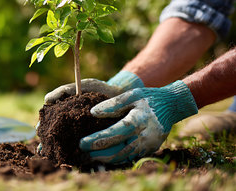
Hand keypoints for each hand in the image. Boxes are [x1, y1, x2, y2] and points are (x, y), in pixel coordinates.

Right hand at [38, 71, 143, 154]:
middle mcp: (71, 126)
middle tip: (42, 148)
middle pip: (55, 137)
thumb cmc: (99, 89)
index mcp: (65, 113)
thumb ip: (64, 91)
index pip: (49, 122)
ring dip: (59, 151)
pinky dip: (77, 156)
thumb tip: (46, 100)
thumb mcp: (82, 86)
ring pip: (67, 146)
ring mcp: (83, 135)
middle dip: (47, 144)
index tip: (38, 130)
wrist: (121, 96)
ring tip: (52, 156)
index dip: (42, 127)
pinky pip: (84, 152)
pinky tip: (72, 160)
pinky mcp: (95, 142)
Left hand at [79, 80, 197, 163]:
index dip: (98, 139)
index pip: (115, 133)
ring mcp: (149, 144)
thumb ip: (113, 104)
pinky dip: (117, 159)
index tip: (82, 142)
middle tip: (82, 152)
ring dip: (107, 159)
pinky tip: (104, 158)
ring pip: (125, 157)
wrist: (173, 106)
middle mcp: (145, 135)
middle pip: (119, 150)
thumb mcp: (131, 95)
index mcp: (139, 120)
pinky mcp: (151, 149)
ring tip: (90, 157)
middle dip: (99, 153)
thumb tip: (93, 112)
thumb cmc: (149, 98)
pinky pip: (131, 157)